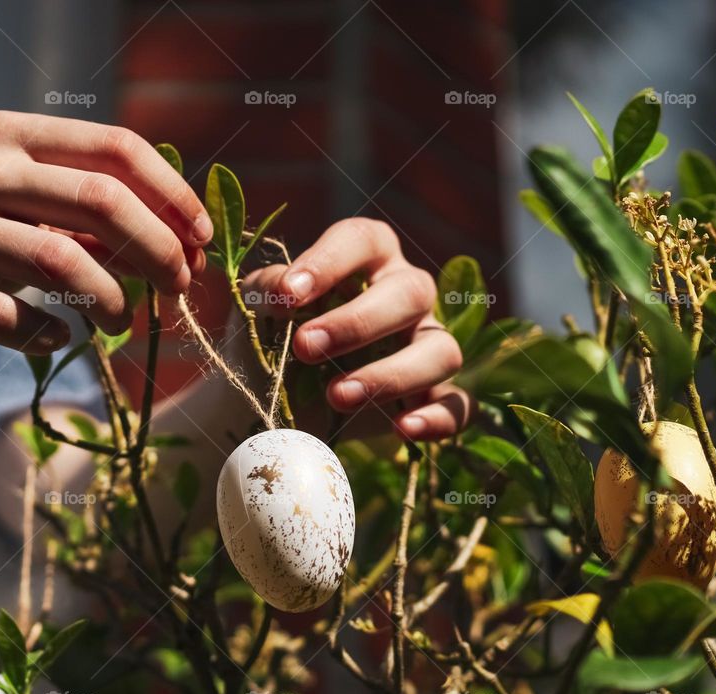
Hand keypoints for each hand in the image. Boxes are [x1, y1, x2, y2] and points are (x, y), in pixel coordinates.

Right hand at [0, 111, 211, 353]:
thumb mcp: (31, 205)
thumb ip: (97, 212)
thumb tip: (188, 245)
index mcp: (14, 138)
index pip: (117, 148)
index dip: (174, 195)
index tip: (202, 241)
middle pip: (100, 201)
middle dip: (158, 251)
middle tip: (180, 289)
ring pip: (58, 259)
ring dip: (112, 300)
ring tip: (123, 323)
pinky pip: (6, 316)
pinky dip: (45, 334)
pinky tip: (58, 340)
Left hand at [243, 218, 470, 440]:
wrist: (269, 403)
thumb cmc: (269, 338)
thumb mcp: (258, 308)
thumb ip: (269, 289)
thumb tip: (284, 290)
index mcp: (365, 260)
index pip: (362, 241)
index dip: (328, 262)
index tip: (289, 295)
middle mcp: (405, 295)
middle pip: (411, 292)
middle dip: (358, 323)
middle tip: (305, 348)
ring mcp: (425, 345)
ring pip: (442, 350)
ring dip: (391, 375)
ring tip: (337, 396)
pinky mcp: (432, 396)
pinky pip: (457, 404)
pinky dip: (437, 418)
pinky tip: (404, 429)